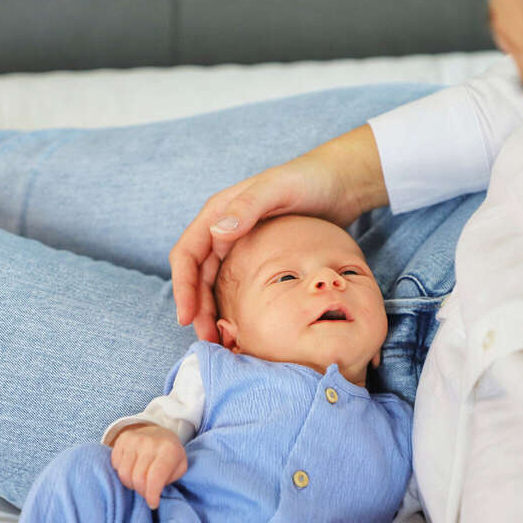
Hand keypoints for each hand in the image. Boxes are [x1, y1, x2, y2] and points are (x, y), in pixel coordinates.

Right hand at [110, 424, 187, 508]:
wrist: (159, 432)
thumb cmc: (170, 456)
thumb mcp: (179, 468)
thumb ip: (168, 481)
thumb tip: (152, 493)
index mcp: (169, 450)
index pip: (155, 478)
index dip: (151, 495)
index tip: (153, 504)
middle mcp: (150, 442)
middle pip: (138, 478)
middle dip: (141, 491)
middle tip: (146, 492)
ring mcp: (134, 439)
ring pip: (124, 473)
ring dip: (131, 484)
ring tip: (138, 482)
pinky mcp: (122, 439)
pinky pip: (115, 465)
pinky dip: (122, 472)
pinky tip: (131, 469)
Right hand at [169, 124, 386, 342]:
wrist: (339, 183)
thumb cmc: (308, 180)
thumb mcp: (278, 188)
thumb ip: (248, 206)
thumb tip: (217, 233)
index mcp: (217, 213)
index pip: (187, 255)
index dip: (183, 288)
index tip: (186, 318)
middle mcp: (222, 231)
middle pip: (197, 277)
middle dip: (197, 309)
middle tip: (209, 341)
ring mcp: (238, 245)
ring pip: (214, 285)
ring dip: (213, 313)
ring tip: (223, 342)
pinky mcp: (257, 258)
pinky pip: (236, 287)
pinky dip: (234, 308)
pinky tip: (245, 329)